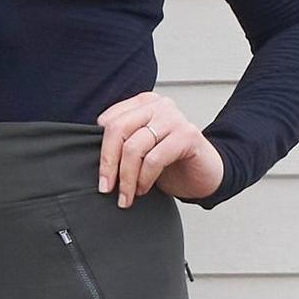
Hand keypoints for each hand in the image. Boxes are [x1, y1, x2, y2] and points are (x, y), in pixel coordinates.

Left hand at [90, 95, 224, 212]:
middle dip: (108, 164)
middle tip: (107, 188)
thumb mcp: (141, 149)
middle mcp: (158, 105)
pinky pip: (154, 158)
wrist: (205, 174)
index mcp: (142, 103)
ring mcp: (174, 118)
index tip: (102, 177)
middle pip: (117, 130)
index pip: (109, 121)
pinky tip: (143, 189)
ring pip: (134, 147)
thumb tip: (93, 163)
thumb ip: (122, 145)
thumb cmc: (171, 162)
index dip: (101, 152)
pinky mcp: (187, 135)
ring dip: (126, 178)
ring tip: (127, 196)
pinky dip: (144, 178)